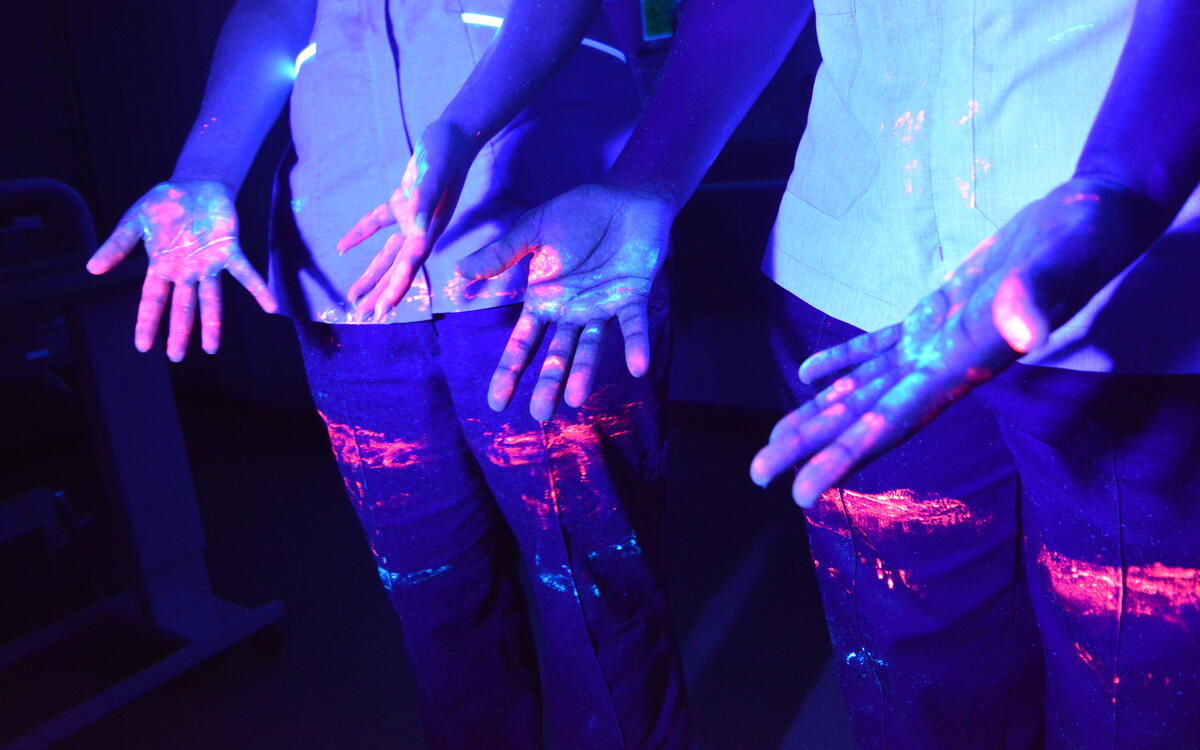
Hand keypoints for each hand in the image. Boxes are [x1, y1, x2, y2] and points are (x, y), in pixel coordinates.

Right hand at [86, 180, 275, 360]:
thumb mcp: (133, 221)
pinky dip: (258, 290)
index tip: (143, 347)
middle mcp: (186, 271)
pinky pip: (246, 273)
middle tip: (177, 357)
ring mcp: (208, 264)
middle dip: (180, 332)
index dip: (148, 322)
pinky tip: (272, 307)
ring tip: (212, 349)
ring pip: (211, 299)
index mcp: (162, 266)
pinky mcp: (229, 251)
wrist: (193, 183)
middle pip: (182, 307)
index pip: (153, 299)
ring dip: (212, 323)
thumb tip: (91, 269)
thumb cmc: (164, 205)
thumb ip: (116, 246)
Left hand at [337, 120, 478, 319]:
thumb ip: (426, 204)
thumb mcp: (435, 176)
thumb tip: (418, 234)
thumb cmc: (446, 153)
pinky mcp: (404, 202)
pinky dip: (361, 234)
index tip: (383, 310)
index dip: (396, 287)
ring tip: (354, 297)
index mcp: (429, 227)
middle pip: (398, 267)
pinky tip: (342, 248)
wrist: (455, 134)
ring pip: (388, 253)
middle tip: (364, 317)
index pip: (410, 263)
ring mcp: (412, 216)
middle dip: (381, 292)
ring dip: (372, 274)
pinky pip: (378, 223)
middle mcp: (422, 228)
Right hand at [456, 182, 674, 420]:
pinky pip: (633, 324)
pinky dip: (636, 345)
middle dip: (547, 383)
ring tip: (575, 399)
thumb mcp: (533, 230)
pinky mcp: (632, 295)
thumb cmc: (578, 214)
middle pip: (556, 354)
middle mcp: (572, 311)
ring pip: (591, 346)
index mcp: (545, 300)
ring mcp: (602, 306)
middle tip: (540, 414)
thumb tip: (459, 271)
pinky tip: (638, 367)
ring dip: (583, 372)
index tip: (496, 402)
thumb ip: (502, 253)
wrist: (623, 196)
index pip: (523, 342)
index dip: (510, 370)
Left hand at [750, 177, 1157, 506]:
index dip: (844, 457)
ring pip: (864, 388)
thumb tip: (1023, 329)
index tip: (801, 492)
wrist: (1095, 219)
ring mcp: (936, 342)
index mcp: (963, 364)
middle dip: (811, 445)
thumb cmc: (1087, 240)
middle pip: (864, 416)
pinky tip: (811, 373)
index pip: (893, 421)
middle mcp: (943, 365)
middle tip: (758, 474)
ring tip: (772, 441)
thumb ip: (1040, 296)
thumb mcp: (1066, 261)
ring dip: (818, 413)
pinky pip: (879, 346)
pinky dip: (844, 361)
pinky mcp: (935, 315)